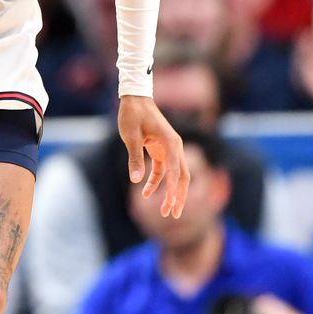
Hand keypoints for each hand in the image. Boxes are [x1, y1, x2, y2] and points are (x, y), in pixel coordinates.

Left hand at [118, 96, 188, 217]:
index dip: (174, 190)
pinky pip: (162, 170)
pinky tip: (146, 193)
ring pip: (174, 175)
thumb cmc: (132, 115)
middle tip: (173, 214)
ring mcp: (169, 149)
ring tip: (163, 212)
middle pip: (182, 176)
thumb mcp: (131, 136)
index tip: (171, 205)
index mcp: (171, 143)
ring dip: (168, 193)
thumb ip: (135, 158)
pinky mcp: (161, 150)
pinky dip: (156, 182)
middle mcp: (174, 146)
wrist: (134, 98)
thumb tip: (136, 180)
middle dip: (179, 196)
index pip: (175, 171)